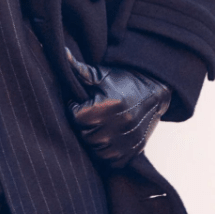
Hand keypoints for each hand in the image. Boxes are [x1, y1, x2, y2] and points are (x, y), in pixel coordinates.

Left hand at [65, 48, 171, 167]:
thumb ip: (78, 68)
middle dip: (83, 125)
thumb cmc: (122, 80)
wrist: (153, 89)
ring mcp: (130, 140)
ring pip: (97, 151)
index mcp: (110, 105)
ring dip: (93, 141)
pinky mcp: (135, 150)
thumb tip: (60, 52)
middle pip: (86, 136)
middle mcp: (122, 125)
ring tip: (98, 125)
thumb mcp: (100, 73)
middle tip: (90, 114)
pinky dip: (106, 153)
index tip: (80, 102)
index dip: (75, 109)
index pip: (76, 118)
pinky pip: (112, 162)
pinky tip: (107, 137)